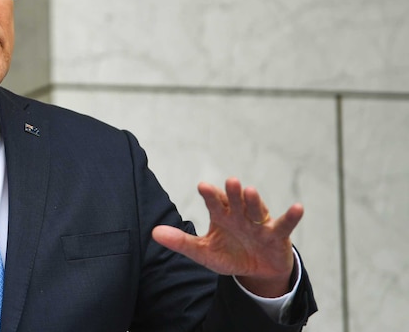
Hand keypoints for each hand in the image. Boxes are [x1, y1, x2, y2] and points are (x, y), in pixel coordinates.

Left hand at [152, 178, 302, 297]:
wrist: (256, 270)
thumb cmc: (229, 254)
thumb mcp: (204, 252)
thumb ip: (181, 242)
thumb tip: (153, 232)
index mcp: (222, 215)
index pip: (215, 203)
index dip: (211, 195)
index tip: (203, 186)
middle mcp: (240, 215)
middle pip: (235, 202)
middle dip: (232, 193)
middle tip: (230, 182)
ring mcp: (259, 223)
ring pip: (256, 210)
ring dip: (253, 201)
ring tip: (249, 190)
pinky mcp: (277, 235)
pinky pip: (284, 225)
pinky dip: (291, 217)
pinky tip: (298, 208)